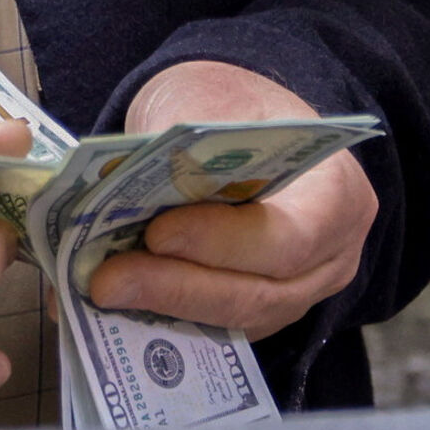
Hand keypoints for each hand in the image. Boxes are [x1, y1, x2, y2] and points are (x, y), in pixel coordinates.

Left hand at [88, 61, 376, 340]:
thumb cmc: (228, 104)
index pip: (287, 239)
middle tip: (104, 280)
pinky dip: (155, 316)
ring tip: (94, 291)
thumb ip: (177, 148)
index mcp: (334, 194)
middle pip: (256, 295)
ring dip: (157, 309)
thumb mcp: (205, 100)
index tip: (156, 233)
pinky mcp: (253, 314)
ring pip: (230, 322)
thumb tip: (118, 194)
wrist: (234, 120)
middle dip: (174, 288)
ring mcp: (296, 294)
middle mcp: (328, 259)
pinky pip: (209, 329)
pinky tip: (101, 305)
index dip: (221, 244)